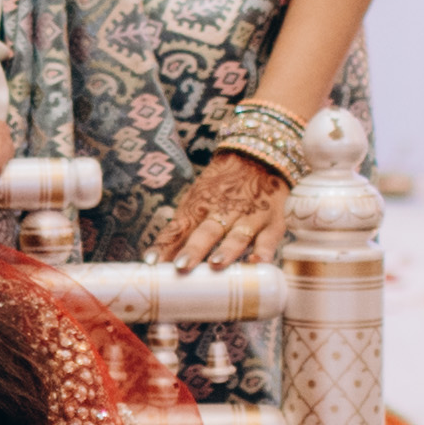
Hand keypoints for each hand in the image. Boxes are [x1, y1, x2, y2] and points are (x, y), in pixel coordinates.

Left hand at [154, 148, 291, 270]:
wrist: (257, 158)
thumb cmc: (219, 190)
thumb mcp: (194, 204)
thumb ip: (176, 235)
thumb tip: (153, 263)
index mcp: (199, 209)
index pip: (178, 229)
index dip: (164, 246)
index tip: (151, 263)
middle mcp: (223, 213)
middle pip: (206, 232)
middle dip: (194, 249)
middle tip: (181, 266)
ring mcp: (249, 218)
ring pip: (237, 235)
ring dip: (227, 250)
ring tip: (216, 263)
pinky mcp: (272, 224)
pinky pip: (269, 239)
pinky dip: (264, 251)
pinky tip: (258, 262)